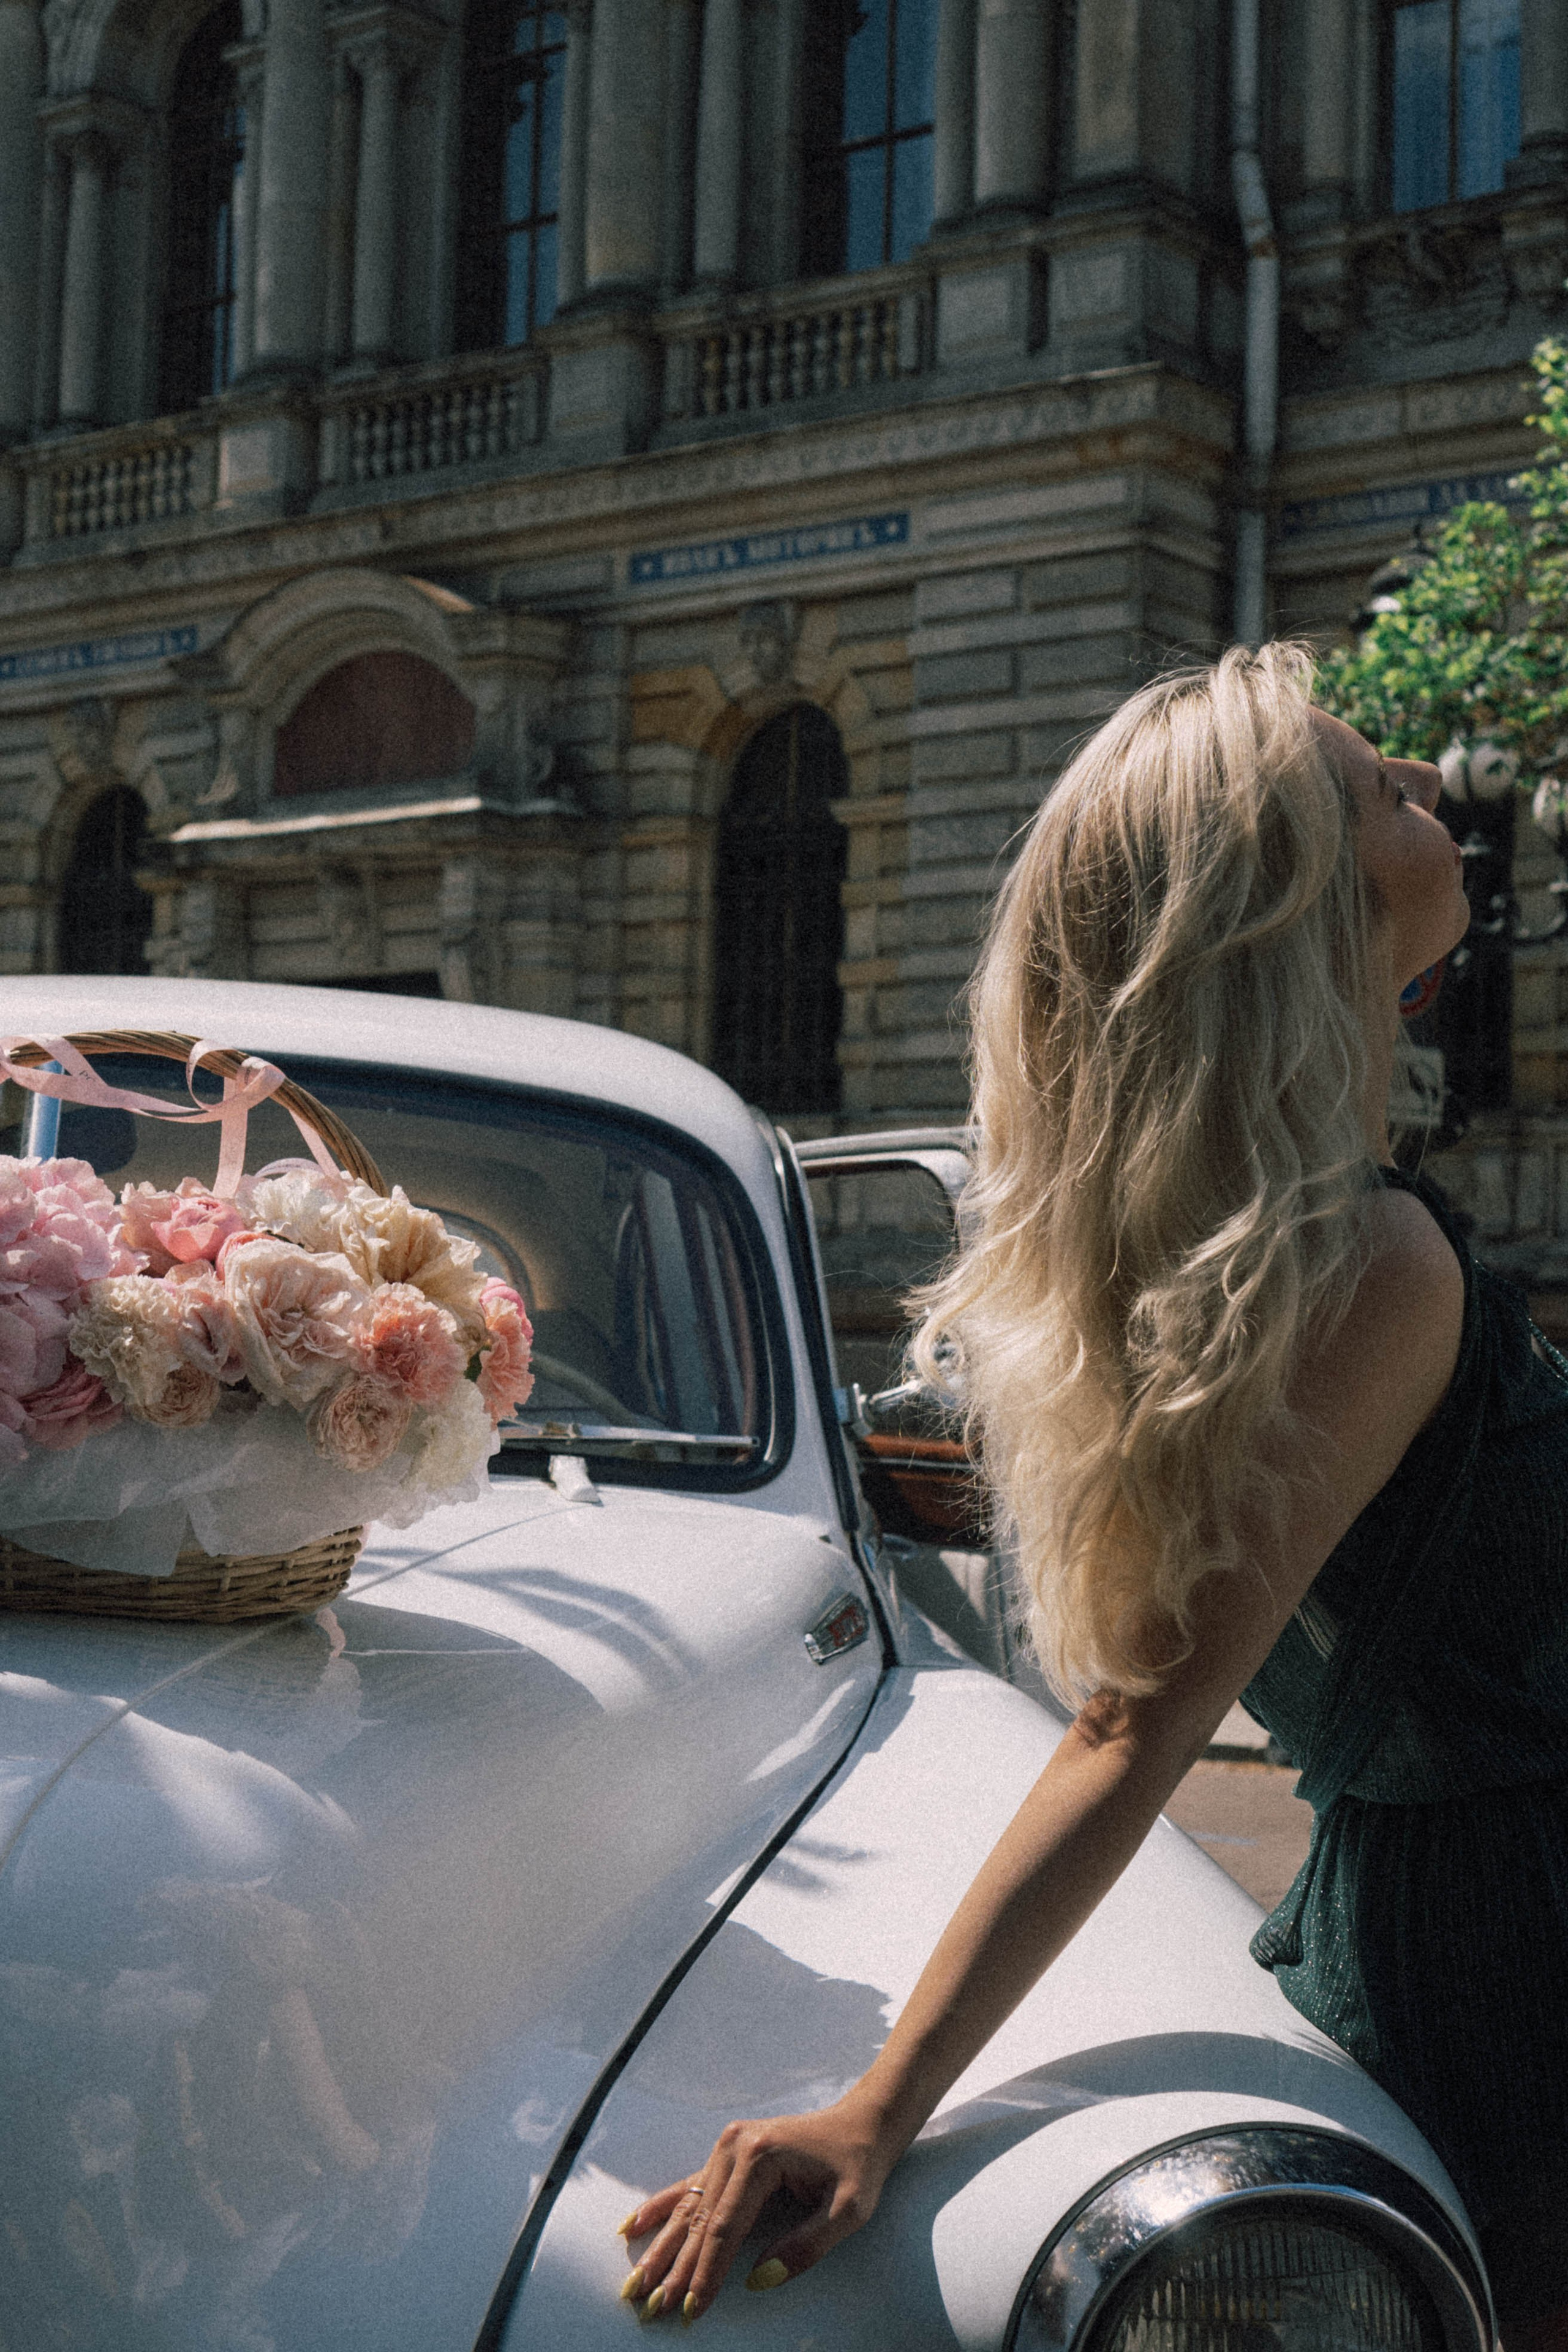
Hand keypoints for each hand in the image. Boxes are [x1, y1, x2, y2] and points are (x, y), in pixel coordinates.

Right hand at [614, 2097, 892, 2323]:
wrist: (863, 2123)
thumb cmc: (859, 2165)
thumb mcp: (849, 2210)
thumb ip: (806, 2246)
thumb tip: (760, 2279)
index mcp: (761, 2157)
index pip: (726, 2227)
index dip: (707, 2272)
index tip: (691, 2308)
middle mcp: (736, 2146)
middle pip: (700, 2219)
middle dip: (676, 2267)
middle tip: (652, 2307)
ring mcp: (728, 2146)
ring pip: (689, 2206)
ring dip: (663, 2246)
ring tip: (636, 2281)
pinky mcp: (729, 2152)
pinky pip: (690, 2185)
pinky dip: (662, 2208)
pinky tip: (636, 2226)